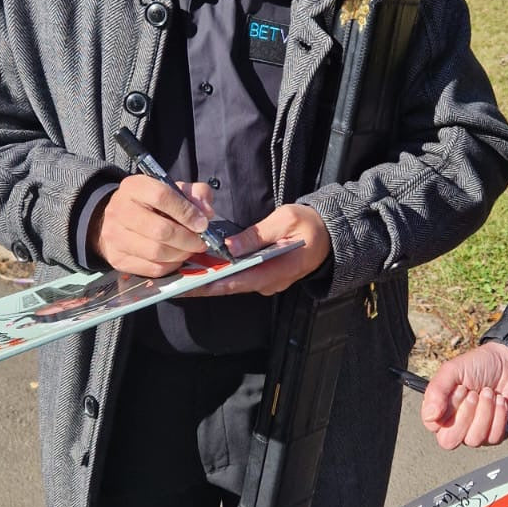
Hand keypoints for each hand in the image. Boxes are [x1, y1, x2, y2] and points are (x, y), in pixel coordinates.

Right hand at [87, 176, 217, 276]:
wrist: (122, 220)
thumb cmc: (154, 205)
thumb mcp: (175, 190)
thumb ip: (196, 194)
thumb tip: (207, 213)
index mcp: (134, 187)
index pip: (161, 196)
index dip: (186, 212)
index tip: (202, 224)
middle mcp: (119, 210)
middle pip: (160, 230)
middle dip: (187, 239)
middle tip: (200, 242)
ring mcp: (114, 236)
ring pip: (156, 252)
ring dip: (180, 254)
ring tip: (190, 250)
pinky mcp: (118, 259)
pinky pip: (152, 268)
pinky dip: (171, 266)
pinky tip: (176, 258)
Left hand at [190, 203, 331, 296]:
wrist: (331, 235)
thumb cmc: (310, 225)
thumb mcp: (285, 220)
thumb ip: (256, 235)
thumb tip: (230, 246)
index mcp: (277, 271)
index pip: (238, 282)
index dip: (212, 285)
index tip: (189, 285)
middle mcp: (271, 283)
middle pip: (232, 286)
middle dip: (205, 284)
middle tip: (177, 281)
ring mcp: (269, 282)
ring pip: (235, 283)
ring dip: (211, 279)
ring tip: (185, 273)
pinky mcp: (266, 277)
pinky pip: (241, 278)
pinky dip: (222, 274)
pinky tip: (204, 267)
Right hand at [421, 342, 507, 450]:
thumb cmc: (478, 365)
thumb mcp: (452, 370)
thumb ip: (436, 390)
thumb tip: (430, 415)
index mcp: (440, 410)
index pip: (433, 425)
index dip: (448, 409)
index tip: (460, 389)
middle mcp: (454, 425)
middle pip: (450, 440)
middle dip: (466, 415)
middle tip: (475, 394)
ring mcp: (475, 432)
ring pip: (474, 440)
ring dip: (485, 412)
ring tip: (489, 393)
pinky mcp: (495, 434)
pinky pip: (494, 438)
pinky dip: (499, 416)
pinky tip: (500, 401)